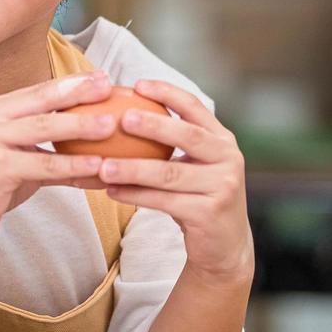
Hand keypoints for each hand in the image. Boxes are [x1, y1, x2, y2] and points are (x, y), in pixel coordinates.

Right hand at [0, 70, 117, 248]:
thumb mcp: (21, 159)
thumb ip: (52, 150)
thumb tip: (97, 151)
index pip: (39, 90)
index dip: (72, 82)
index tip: (102, 78)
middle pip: (42, 99)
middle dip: (79, 92)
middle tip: (109, 88)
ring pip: (45, 128)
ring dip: (81, 125)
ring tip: (111, 125)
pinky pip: (43, 164)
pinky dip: (73, 165)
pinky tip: (96, 166)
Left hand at [97, 79, 254, 285]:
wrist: (224, 246)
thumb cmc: (199, 197)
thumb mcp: (195, 165)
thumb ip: (174, 142)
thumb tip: (120, 110)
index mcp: (222, 140)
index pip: (195, 107)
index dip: (167, 93)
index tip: (138, 84)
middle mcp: (228, 158)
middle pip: (187, 135)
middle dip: (153, 124)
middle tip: (120, 118)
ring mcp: (222, 186)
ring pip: (169, 173)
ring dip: (133, 168)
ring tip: (103, 165)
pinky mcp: (209, 213)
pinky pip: (164, 201)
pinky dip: (135, 195)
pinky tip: (111, 190)